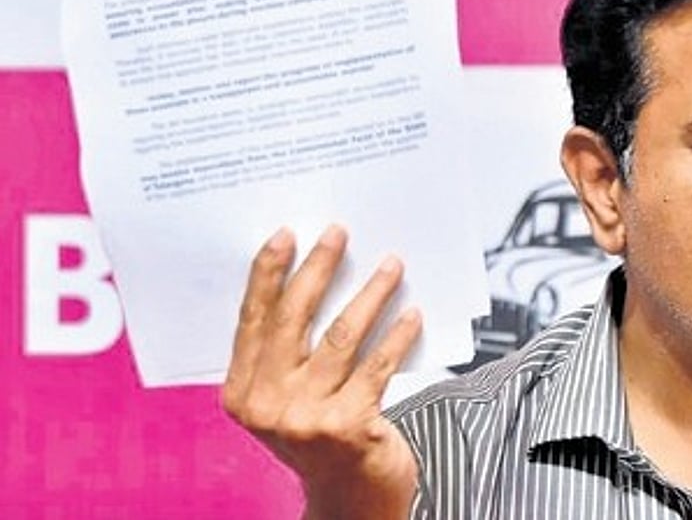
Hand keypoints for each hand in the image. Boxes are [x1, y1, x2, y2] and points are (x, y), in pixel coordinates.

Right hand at [221, 225, 422, 518]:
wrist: (350, 501)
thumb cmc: (323, 438)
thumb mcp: (288, 399)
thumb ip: (289, 353)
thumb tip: (315, 278)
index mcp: (242, 393)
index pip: (253, 319)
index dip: (268, 274)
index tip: (287, 235)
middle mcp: (267, 405)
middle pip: (294, 319)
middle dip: (318, 268)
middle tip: (338, 234)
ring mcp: (306, 418)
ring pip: (342, 336)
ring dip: (371, 293)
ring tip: (391, 265)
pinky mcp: (348, 426)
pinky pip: (377, 366)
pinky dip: (397, 335)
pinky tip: (412, 314)